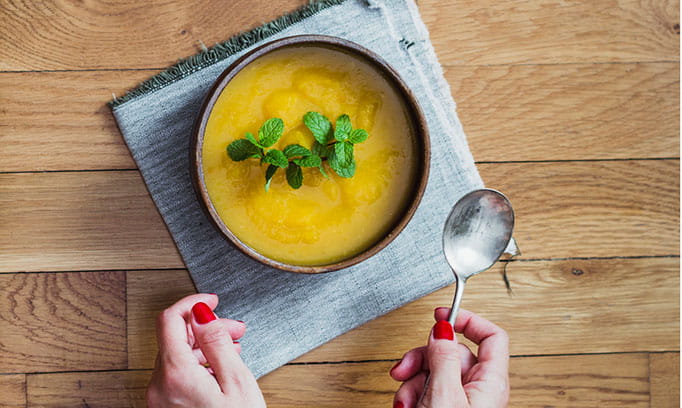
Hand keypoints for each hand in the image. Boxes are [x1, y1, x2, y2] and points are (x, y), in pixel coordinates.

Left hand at [147, 294, 265, 407]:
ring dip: (204, 346)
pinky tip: (219, 368)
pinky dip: (197, 365)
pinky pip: (176, 376)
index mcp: (175, 374)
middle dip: (206, 327)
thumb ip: (216, 343)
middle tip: (234, 328)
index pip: (169, 319)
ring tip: (232, 348)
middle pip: (176, 338)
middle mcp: (159, 387)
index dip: (192, 303)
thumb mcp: (236, 382)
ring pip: (177, 356)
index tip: (210, 300)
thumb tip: (202, 313)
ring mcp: (160, 399)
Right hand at [390, 308, 508, 407]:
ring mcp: (463, 401)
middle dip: (422, 359)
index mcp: (490, 382)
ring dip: (413, 381)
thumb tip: (442, 329)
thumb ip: (443, 358)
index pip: (491, 336)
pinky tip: (406, 406)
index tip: (441, 315)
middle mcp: (479, 390)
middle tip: (406, 368)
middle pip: (452, 353)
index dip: (467, 320)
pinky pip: (428, 390)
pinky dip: (412, 395)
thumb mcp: (443, 393)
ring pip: (435, 372)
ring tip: (405, 399)